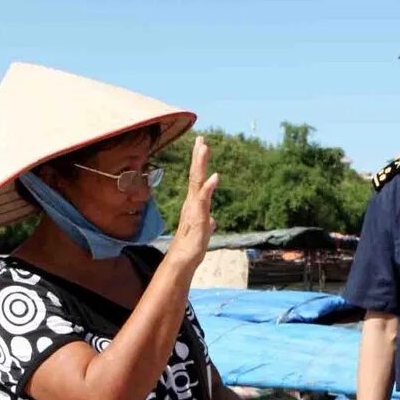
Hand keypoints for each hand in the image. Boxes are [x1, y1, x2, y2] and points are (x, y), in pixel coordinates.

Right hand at [165, 137, 219, 269]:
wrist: (183, 260)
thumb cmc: (192, 246)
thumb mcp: (204, 231)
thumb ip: (207, 222)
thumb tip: (212, 221)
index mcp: (194, 203)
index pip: (197, 179)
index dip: (199, 163)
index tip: (201, 145)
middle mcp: (192, 202)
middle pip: (195, 175)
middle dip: (198, 156)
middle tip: (201, 139)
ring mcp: (194, 208)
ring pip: (197, 182)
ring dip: (200, 164)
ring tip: (204, 148)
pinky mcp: (198, 217)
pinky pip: (203, 199)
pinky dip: (208, 187)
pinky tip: (215, 176)